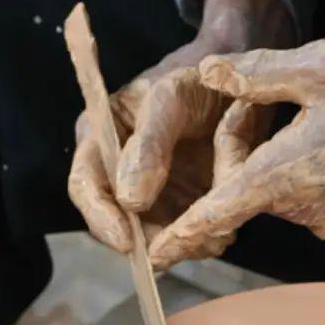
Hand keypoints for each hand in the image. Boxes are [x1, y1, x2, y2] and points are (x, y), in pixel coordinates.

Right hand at [68, 0, 293, 253]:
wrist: (240, 84)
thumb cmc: (197, 80)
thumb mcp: (171, 98)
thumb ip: (148, 145)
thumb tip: (130, 201)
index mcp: (100, 138)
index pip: (85, 185)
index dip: (100, 217)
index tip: (126, 241)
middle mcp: (117, 172)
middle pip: (115, 222)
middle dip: (146, 239)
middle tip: (180, 244)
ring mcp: (149, 194)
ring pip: (150, 237)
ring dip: (178, 244)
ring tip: (212, 235)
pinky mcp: (180, 208)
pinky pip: (182, 236)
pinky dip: (199, 239)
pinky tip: (222, 231)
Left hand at [146, 38, 324, 268]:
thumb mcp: (324, 64)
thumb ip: (259, 73)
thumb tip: (207, 74)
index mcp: (285, 170)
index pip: (219, 209)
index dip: (183, 231)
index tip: (152, 254)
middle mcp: (303, 208)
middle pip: (256, 188)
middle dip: (260, 158)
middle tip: (308, 117)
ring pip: (288, 196)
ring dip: (294, 168)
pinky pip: (320, 207)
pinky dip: (324, 183)